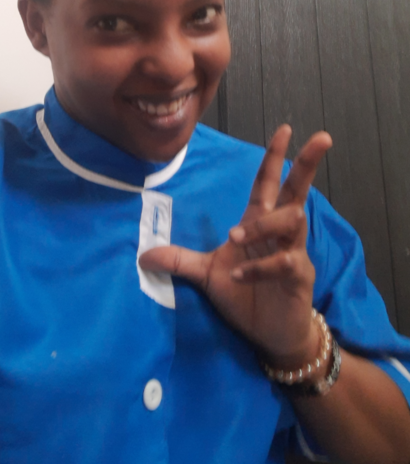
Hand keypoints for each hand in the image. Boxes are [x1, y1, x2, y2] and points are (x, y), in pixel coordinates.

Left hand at [139, 125, 332, 365]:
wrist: (271, 334)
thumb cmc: (246, 295)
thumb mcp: (207, 274)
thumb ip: (179, 260)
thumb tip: (143, 254)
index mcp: (258, 223)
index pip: (269, 183)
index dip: (275, 157)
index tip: (286, 129)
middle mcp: (278, 232)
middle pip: (296, 191)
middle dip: (307, 164)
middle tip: (320, 138)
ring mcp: (293, 253)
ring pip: (290, 221)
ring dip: (262, 226)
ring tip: (235, 236)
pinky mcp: (299, 277)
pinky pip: (285, 262)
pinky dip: (261, 265)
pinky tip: (241, 274)